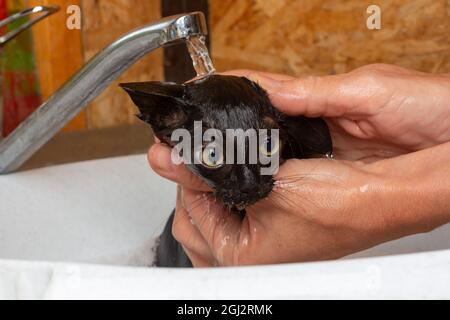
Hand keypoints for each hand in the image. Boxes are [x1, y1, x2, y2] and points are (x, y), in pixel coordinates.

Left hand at [149, 142, 449, 266]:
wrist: (380, 196)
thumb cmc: (340, 203)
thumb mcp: (266, 181)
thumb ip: (210, 169)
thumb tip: (168, 157)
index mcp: (239, 257)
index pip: (190, 210)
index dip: (186, 173)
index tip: (182, 145)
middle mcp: (246, 259)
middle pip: (193, 218)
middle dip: (195, 183)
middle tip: (204, 156)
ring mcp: (257, 247)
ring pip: (209, 217)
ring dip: (210, 188)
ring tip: (222, 164)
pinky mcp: (269, 232)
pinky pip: (230, 214)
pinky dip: (227, 193)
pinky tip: (238, 174)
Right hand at [224, 64, 449, 161]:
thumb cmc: (429, 105)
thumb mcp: (367, 90)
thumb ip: (319, 92)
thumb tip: (276, 94)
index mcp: (327, 95)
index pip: (275, 89)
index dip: (246, 89)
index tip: (216, 92)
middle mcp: (323, 121)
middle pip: (272, 120)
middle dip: (242, 122)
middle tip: (212, 129)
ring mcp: (328, 146)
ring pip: (281, 145)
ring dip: (255, 147)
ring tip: (225, 151)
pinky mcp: (336, 170)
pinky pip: (299, 168)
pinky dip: (276, 169)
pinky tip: (257, 172)